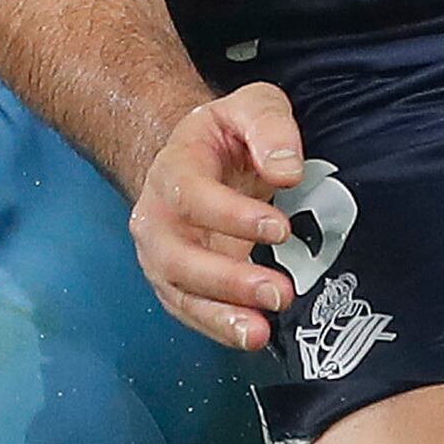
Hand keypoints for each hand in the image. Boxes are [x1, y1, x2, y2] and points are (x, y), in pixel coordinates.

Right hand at [134, 84, 308, 353]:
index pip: (192, 196)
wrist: (198, 157)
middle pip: (178, 255)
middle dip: (227, 279)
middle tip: (279, 292)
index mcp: (173, 168)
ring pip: (180, 292)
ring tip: (259, 332)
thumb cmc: (227, 136)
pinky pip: (191, 312)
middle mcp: (156, 217)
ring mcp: (163, 255)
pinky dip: (218, 328)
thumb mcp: (253, 106)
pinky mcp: (177, 283)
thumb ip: (270, 127)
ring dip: (220, 316)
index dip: (232, 216)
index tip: (279, 228)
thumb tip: (287, 168)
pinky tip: (250, 337)